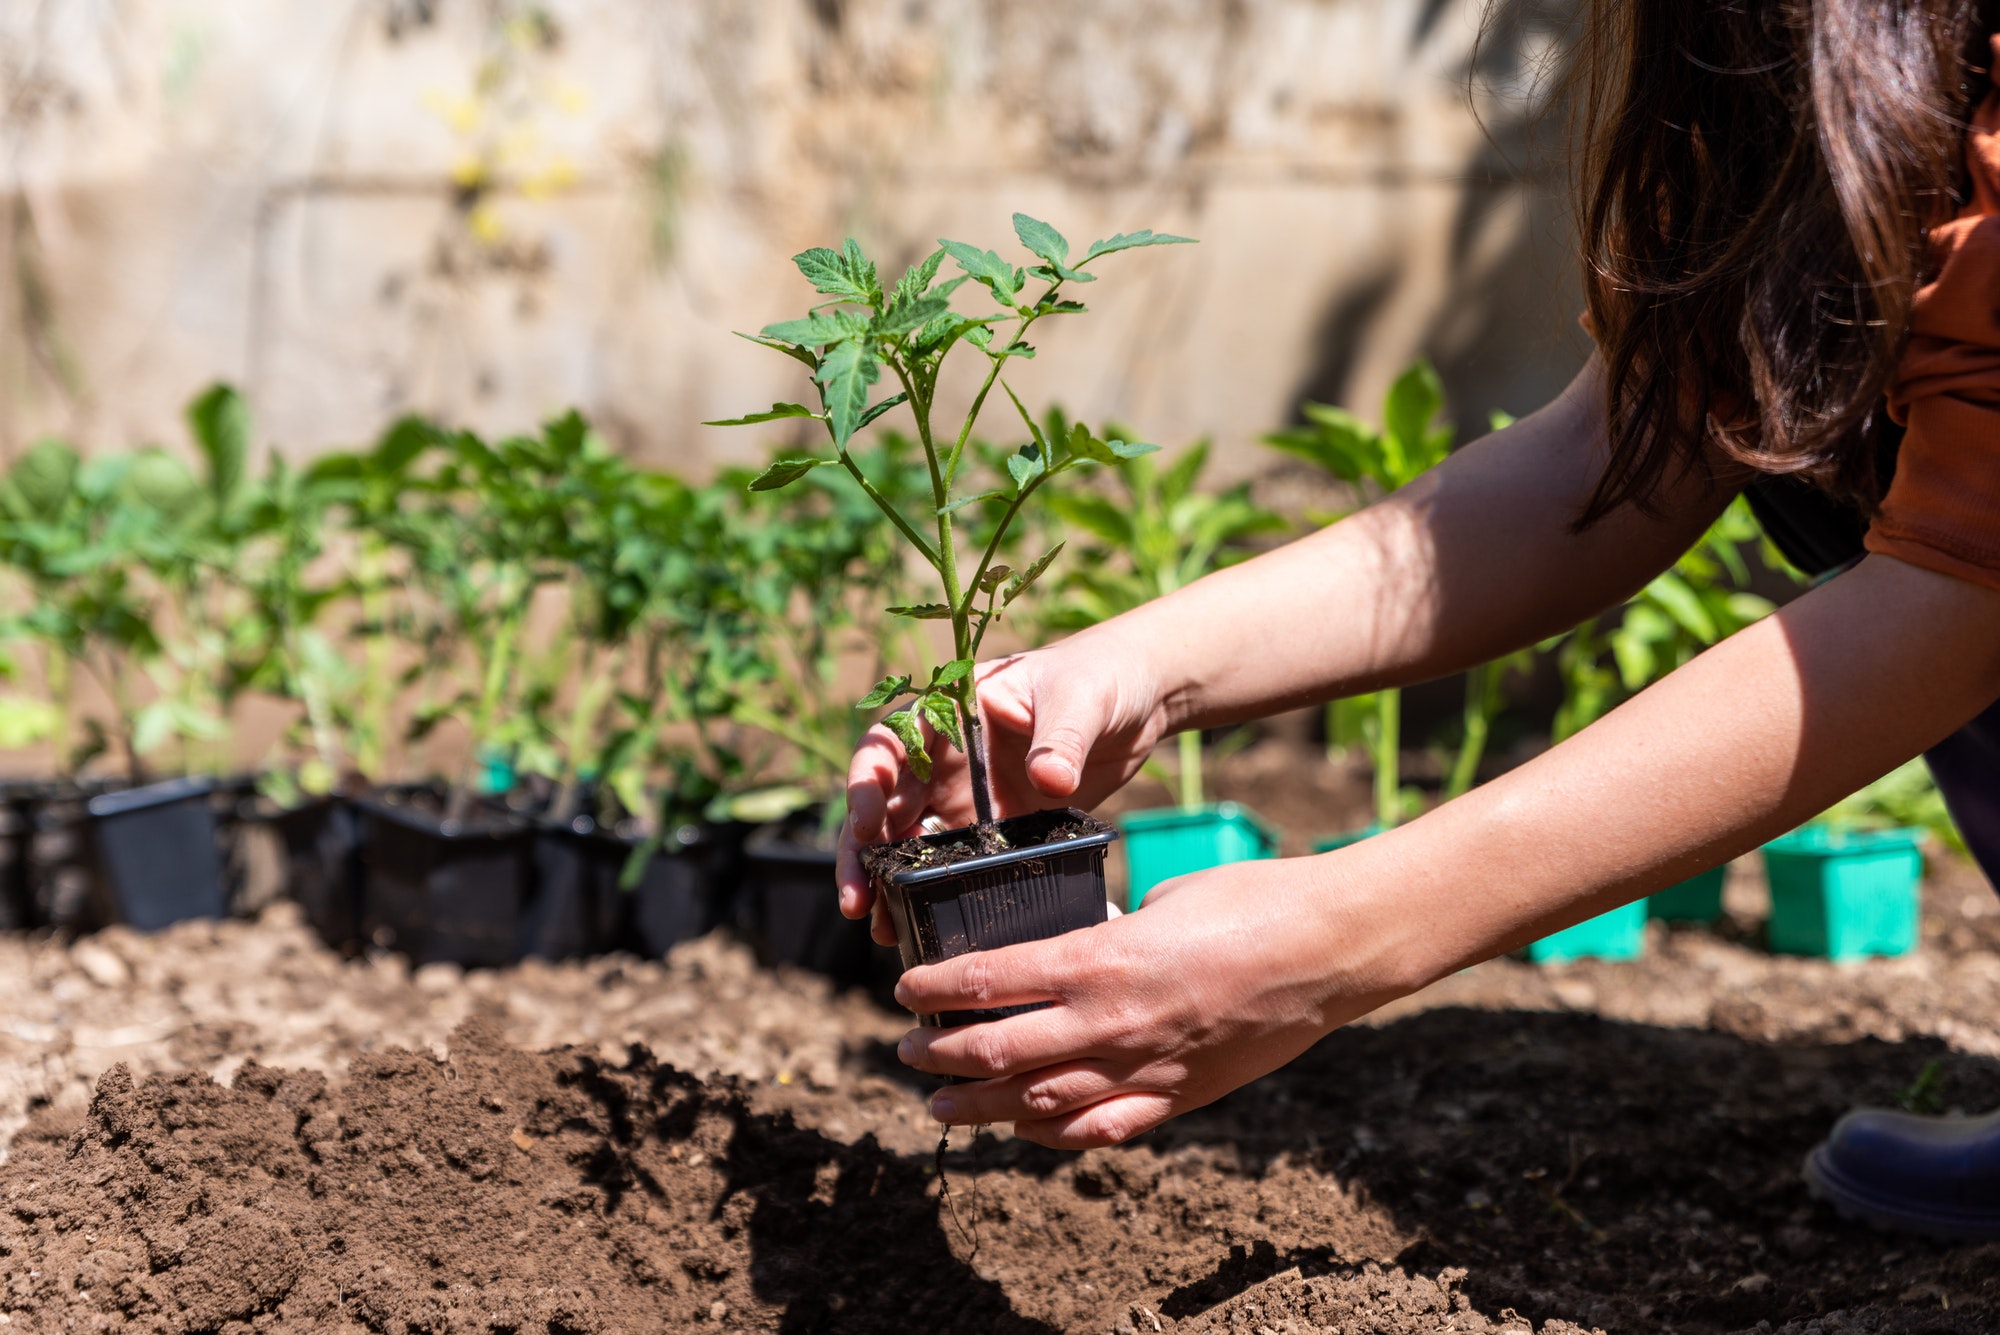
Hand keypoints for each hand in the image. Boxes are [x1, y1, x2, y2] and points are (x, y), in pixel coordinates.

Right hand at [836, 625, 1172, 941]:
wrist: (1141, 696)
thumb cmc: (1100, 676)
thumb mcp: (1079, 700)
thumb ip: (1060, 739)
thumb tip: (1049, 780)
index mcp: (951, 712)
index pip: (890, 746)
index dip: (868, 786)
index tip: (866, 828)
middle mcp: (948, 757)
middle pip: (886, 804)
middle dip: (863, 853)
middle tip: (854, 900)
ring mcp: (970, 794)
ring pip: (913, 841)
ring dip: (890, 881)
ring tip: (878, 927)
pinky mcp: (998, 826)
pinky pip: (958, 861)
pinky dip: (938, 891)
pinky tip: (925, 923)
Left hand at [887, 853, 1414, 1147]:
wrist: (1331, 950)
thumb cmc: (1250, 903)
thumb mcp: (1160, 899)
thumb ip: (1106, 936)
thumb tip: (1069, 950)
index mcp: (1102, 961)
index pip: (991, 982)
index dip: (937, 990)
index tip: (905, 989)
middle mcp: (1112, 1024)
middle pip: (999, 1051)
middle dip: (941, 1054)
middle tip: (905, 1052)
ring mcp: (1146, 1069)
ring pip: (1039, 1102)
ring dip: (981, 1105)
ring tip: (941, 1105)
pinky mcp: (1179, 1098)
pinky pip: (1101, 1129)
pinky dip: (1053, 1134)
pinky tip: (1027, 1130)